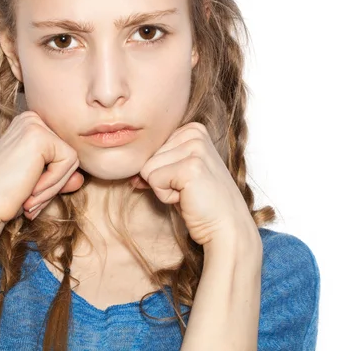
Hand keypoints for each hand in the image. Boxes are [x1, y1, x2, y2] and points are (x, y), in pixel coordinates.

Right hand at [0, 111, 83, 229]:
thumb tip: (80, 178)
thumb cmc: (5, 196)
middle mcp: (31, 119)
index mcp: (29, 125)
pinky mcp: (40, 136)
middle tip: (29, 198)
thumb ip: (60, 176)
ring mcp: (34, 124)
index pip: (62, 152)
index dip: (52, 179)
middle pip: (69, 153)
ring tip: (29, 195)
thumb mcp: (38, 183)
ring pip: (72, 159)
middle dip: (54, 183)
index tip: (29, 193)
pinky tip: (30, 189)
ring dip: (53, 186)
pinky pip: (69, 162)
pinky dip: (53, 183)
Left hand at [131, 122, 257, 247]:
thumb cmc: (200, 203)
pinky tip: (187, 199)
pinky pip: (153, 180)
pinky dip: (166, 197)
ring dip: (163, 189)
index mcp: (192, 129)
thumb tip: (130, 173)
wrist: (227, 229)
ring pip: (147, 169)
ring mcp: (195, 148)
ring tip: (188, 194)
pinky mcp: (191, 167)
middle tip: (188, 190)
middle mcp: (195, 133)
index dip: (162, 171)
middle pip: (147, 157)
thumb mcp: (176, 175)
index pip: (151, 148)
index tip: (185, 181)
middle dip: (162, 180)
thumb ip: (155, 165)